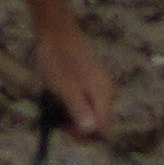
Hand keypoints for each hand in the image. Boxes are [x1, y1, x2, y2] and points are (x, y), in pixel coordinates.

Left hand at [30, 21, 114, 143]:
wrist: (56, 29)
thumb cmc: (58, 59)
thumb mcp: (65, 88)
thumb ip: (78, 110)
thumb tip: (90, 132)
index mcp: (104, 95)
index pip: (103, 130)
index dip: (84, 135)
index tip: (64, 127)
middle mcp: (108, 91)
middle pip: (97, 122)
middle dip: (77, 124)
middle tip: (56, 117)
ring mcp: (101, 84)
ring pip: (91, 110)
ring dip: (74, 113)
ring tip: (55, 102)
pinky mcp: (93, 78)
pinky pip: (87, 99)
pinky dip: (74, 100)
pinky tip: (60, 93)